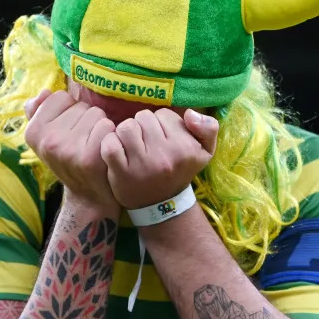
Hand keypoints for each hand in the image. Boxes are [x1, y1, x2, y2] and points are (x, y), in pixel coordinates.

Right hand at [24, 89, 117, 206]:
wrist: (88, 197)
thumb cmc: (70, 159)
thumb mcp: (46, 138)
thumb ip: (39, 112)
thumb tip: (44, 92)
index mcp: (33, 132)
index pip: (59, 97)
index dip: (69, 110)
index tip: (69, 130)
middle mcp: (48, 141)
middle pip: (80, 105)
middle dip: (86, 119)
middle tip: (83, 142)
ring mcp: (68, 150)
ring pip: (96, 114)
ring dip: (100, 127)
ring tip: (94, 146)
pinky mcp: (89, 158)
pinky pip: (107, 126)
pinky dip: (111, 135)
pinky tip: (105, 151)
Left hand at [99, 108, 218, 209]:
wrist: (163, 205)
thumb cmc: (181, 170)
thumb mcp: (205, 151)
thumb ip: (208, 128)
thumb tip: (190, 113)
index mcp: (186, 148)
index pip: (164, 114)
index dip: (161, 123)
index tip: (162, 137)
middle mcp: (165, 156)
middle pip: (143, 118)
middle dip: (143, 126)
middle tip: (146, 142)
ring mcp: (142, 165)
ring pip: (126, 127)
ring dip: (126, 133)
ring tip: (132, 145)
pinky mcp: (121, 173)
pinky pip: (110, 144)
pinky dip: (111, 143)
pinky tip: (118, 152)